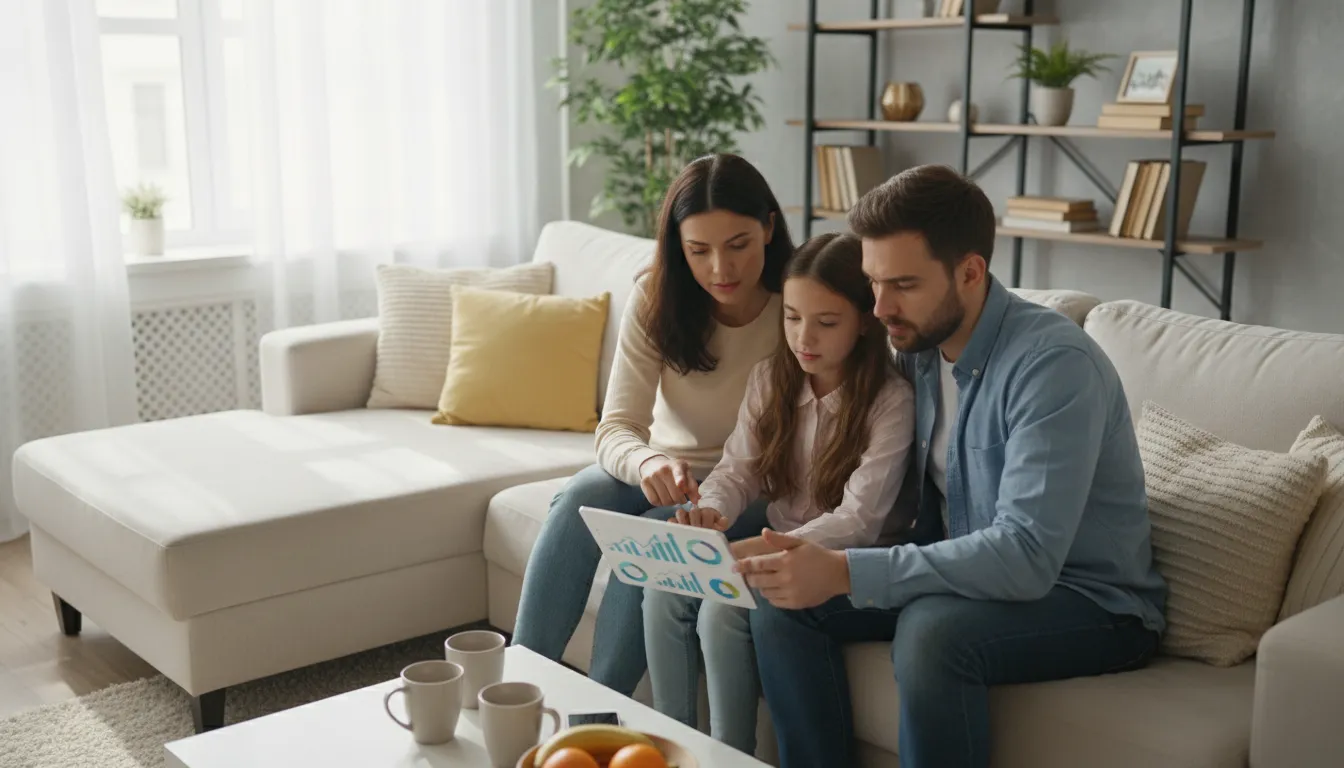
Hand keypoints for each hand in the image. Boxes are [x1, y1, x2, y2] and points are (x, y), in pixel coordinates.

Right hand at [638, 455, 699, 506]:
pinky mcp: (644, 483)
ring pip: (665, 500)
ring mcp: (652, 476)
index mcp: (676, 465)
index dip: (680, 479)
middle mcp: (663, 470)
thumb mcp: (686, 473)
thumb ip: (693, 486)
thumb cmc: (674, 470)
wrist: (653, 464)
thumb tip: (696, 500)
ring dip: (671, 503)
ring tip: (672, 497)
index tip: (681, 484)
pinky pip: (654, 502)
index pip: (679, 473)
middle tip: (681, 498)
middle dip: (681, 500)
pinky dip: (660, 503)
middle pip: (675, 495)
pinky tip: (663, 497)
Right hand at [675, 505, 728, 530]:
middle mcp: (694, 514)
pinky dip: (673, 525)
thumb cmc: (710, 533)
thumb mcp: (718, 528)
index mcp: (705, 514)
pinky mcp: (674, 523)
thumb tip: (724, 520)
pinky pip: (671, 520)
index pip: (707, 513)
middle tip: (697, 531)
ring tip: (686, 530)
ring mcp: (683, 517)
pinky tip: (678, 533)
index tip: (708, 529)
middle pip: (693, 511)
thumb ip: (722, 524)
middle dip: (696, 521)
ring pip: (680, 512)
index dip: (707, 521)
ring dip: (683, 521)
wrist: (701, 538)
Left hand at [735, 529, 850, 609]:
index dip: (744, 566)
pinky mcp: (794, 604)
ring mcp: (790, 593)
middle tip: (751, 575)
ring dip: (762, 587)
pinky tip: (777, 589)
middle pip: (758, 581)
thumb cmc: (817, 555)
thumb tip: (763, 532)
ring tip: (767, 580)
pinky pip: (775, 602)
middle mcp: (786, 578)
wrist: (837, 574)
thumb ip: (780, 540)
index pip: (758, 564)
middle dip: (751, 578)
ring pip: (765, 592)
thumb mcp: (799, 543)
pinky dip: (771, 596)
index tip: (734, 566)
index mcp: (785, 561)